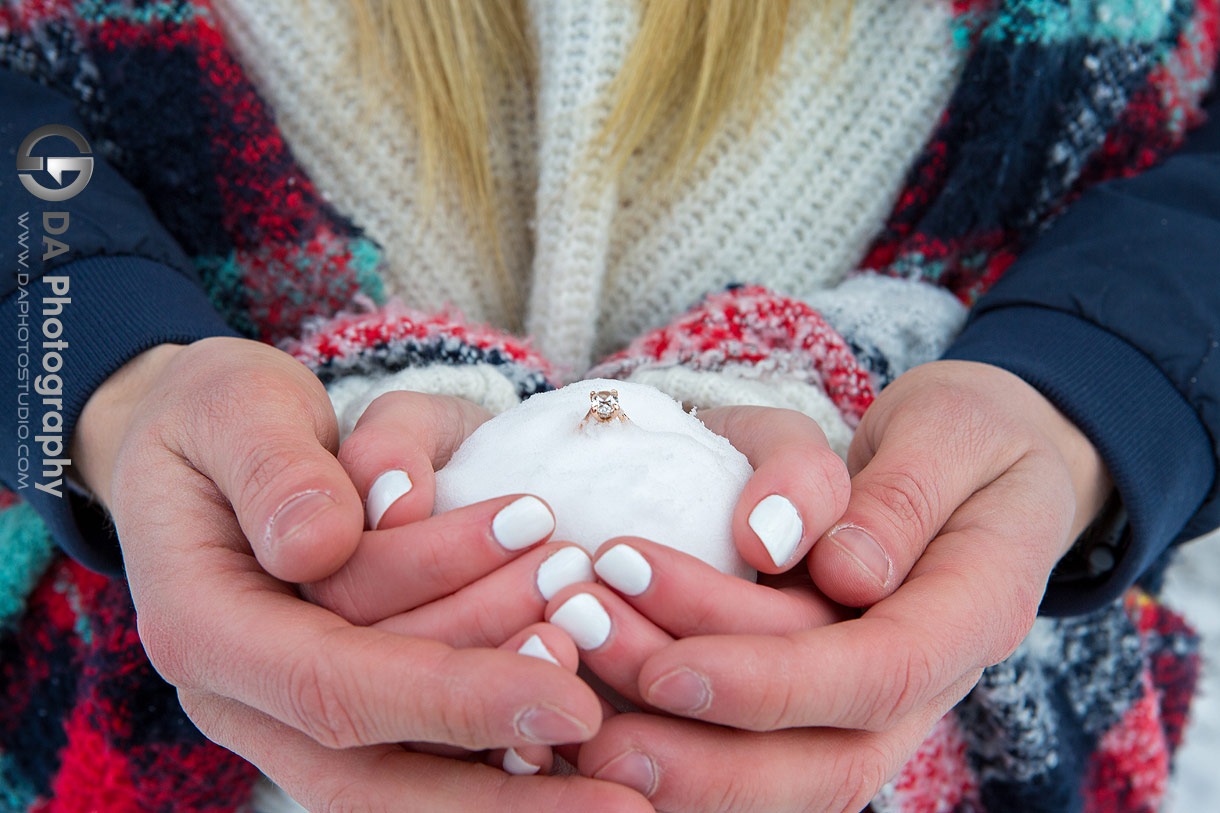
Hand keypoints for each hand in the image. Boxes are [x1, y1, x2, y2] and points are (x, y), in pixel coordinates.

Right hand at [74, 338, 648, 811]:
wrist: (209, 446)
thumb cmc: (225, 415)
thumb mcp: (234, 404)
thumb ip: (273, 468)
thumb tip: (322, 545)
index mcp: (201, 625)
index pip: (331, 684)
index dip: (451, 699)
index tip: (569, 700)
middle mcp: (241, 692)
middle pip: (373, 770)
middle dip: (497, 744)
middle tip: (603, 696)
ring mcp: (288, 710)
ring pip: (404, 769)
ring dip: (507, 730)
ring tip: (593, 643)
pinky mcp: (341, 704)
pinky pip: (421, 751)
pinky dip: (498, 742)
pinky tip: (577, 728)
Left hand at [551, 363, 1110, 809]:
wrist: (982, 467)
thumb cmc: (966, 433)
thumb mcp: (950, 428)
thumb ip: (900, 493)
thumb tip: (840, 570)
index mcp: (973, 613)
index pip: (879, 675)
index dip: (770, 684)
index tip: (668, 665)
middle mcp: (926, 683)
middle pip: (818, 758)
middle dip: (692, 730)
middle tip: (581, 645)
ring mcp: (874, 705)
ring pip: (779, 775)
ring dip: (668, 740)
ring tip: (568, 655)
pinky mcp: (825, 705)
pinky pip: (752, 753)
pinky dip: (671, 740)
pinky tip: (593, 705)